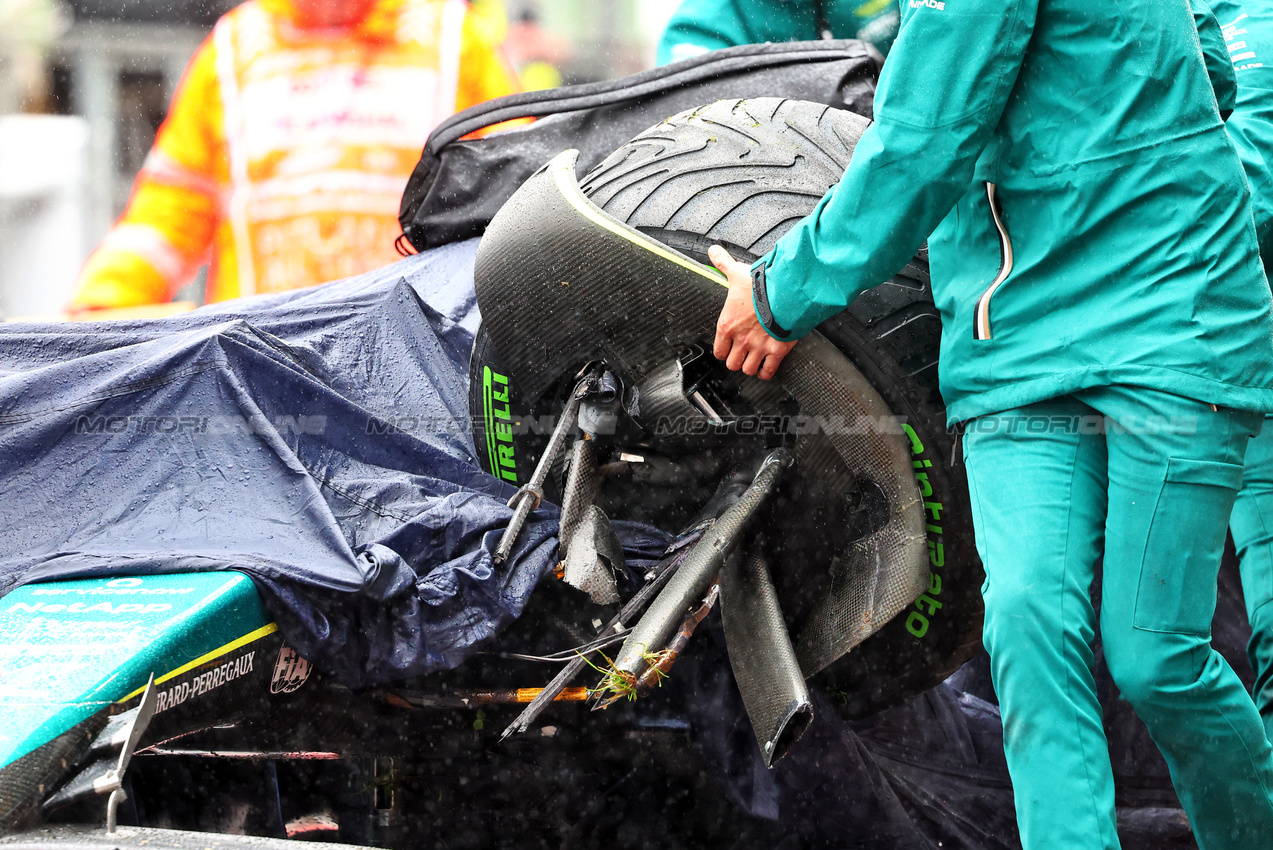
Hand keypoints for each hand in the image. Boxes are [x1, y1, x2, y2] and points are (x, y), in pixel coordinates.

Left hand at [709, 245, 796, 380]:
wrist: (788, 290)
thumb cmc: (763, 283)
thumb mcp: (737, 272)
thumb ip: (723, 263)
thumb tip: (713, 251)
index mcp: (728, 325)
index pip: (718, 350)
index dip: (723, 350)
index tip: (727, 348)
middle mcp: (741, 339)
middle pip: (732, 363)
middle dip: (736, 360)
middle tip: (742, 354)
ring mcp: (759, 347)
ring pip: (748, 369)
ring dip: (750, 366)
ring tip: (753, 361)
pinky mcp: (777, 351)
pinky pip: (768, 371)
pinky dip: (766, 372)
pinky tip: (767, 368)